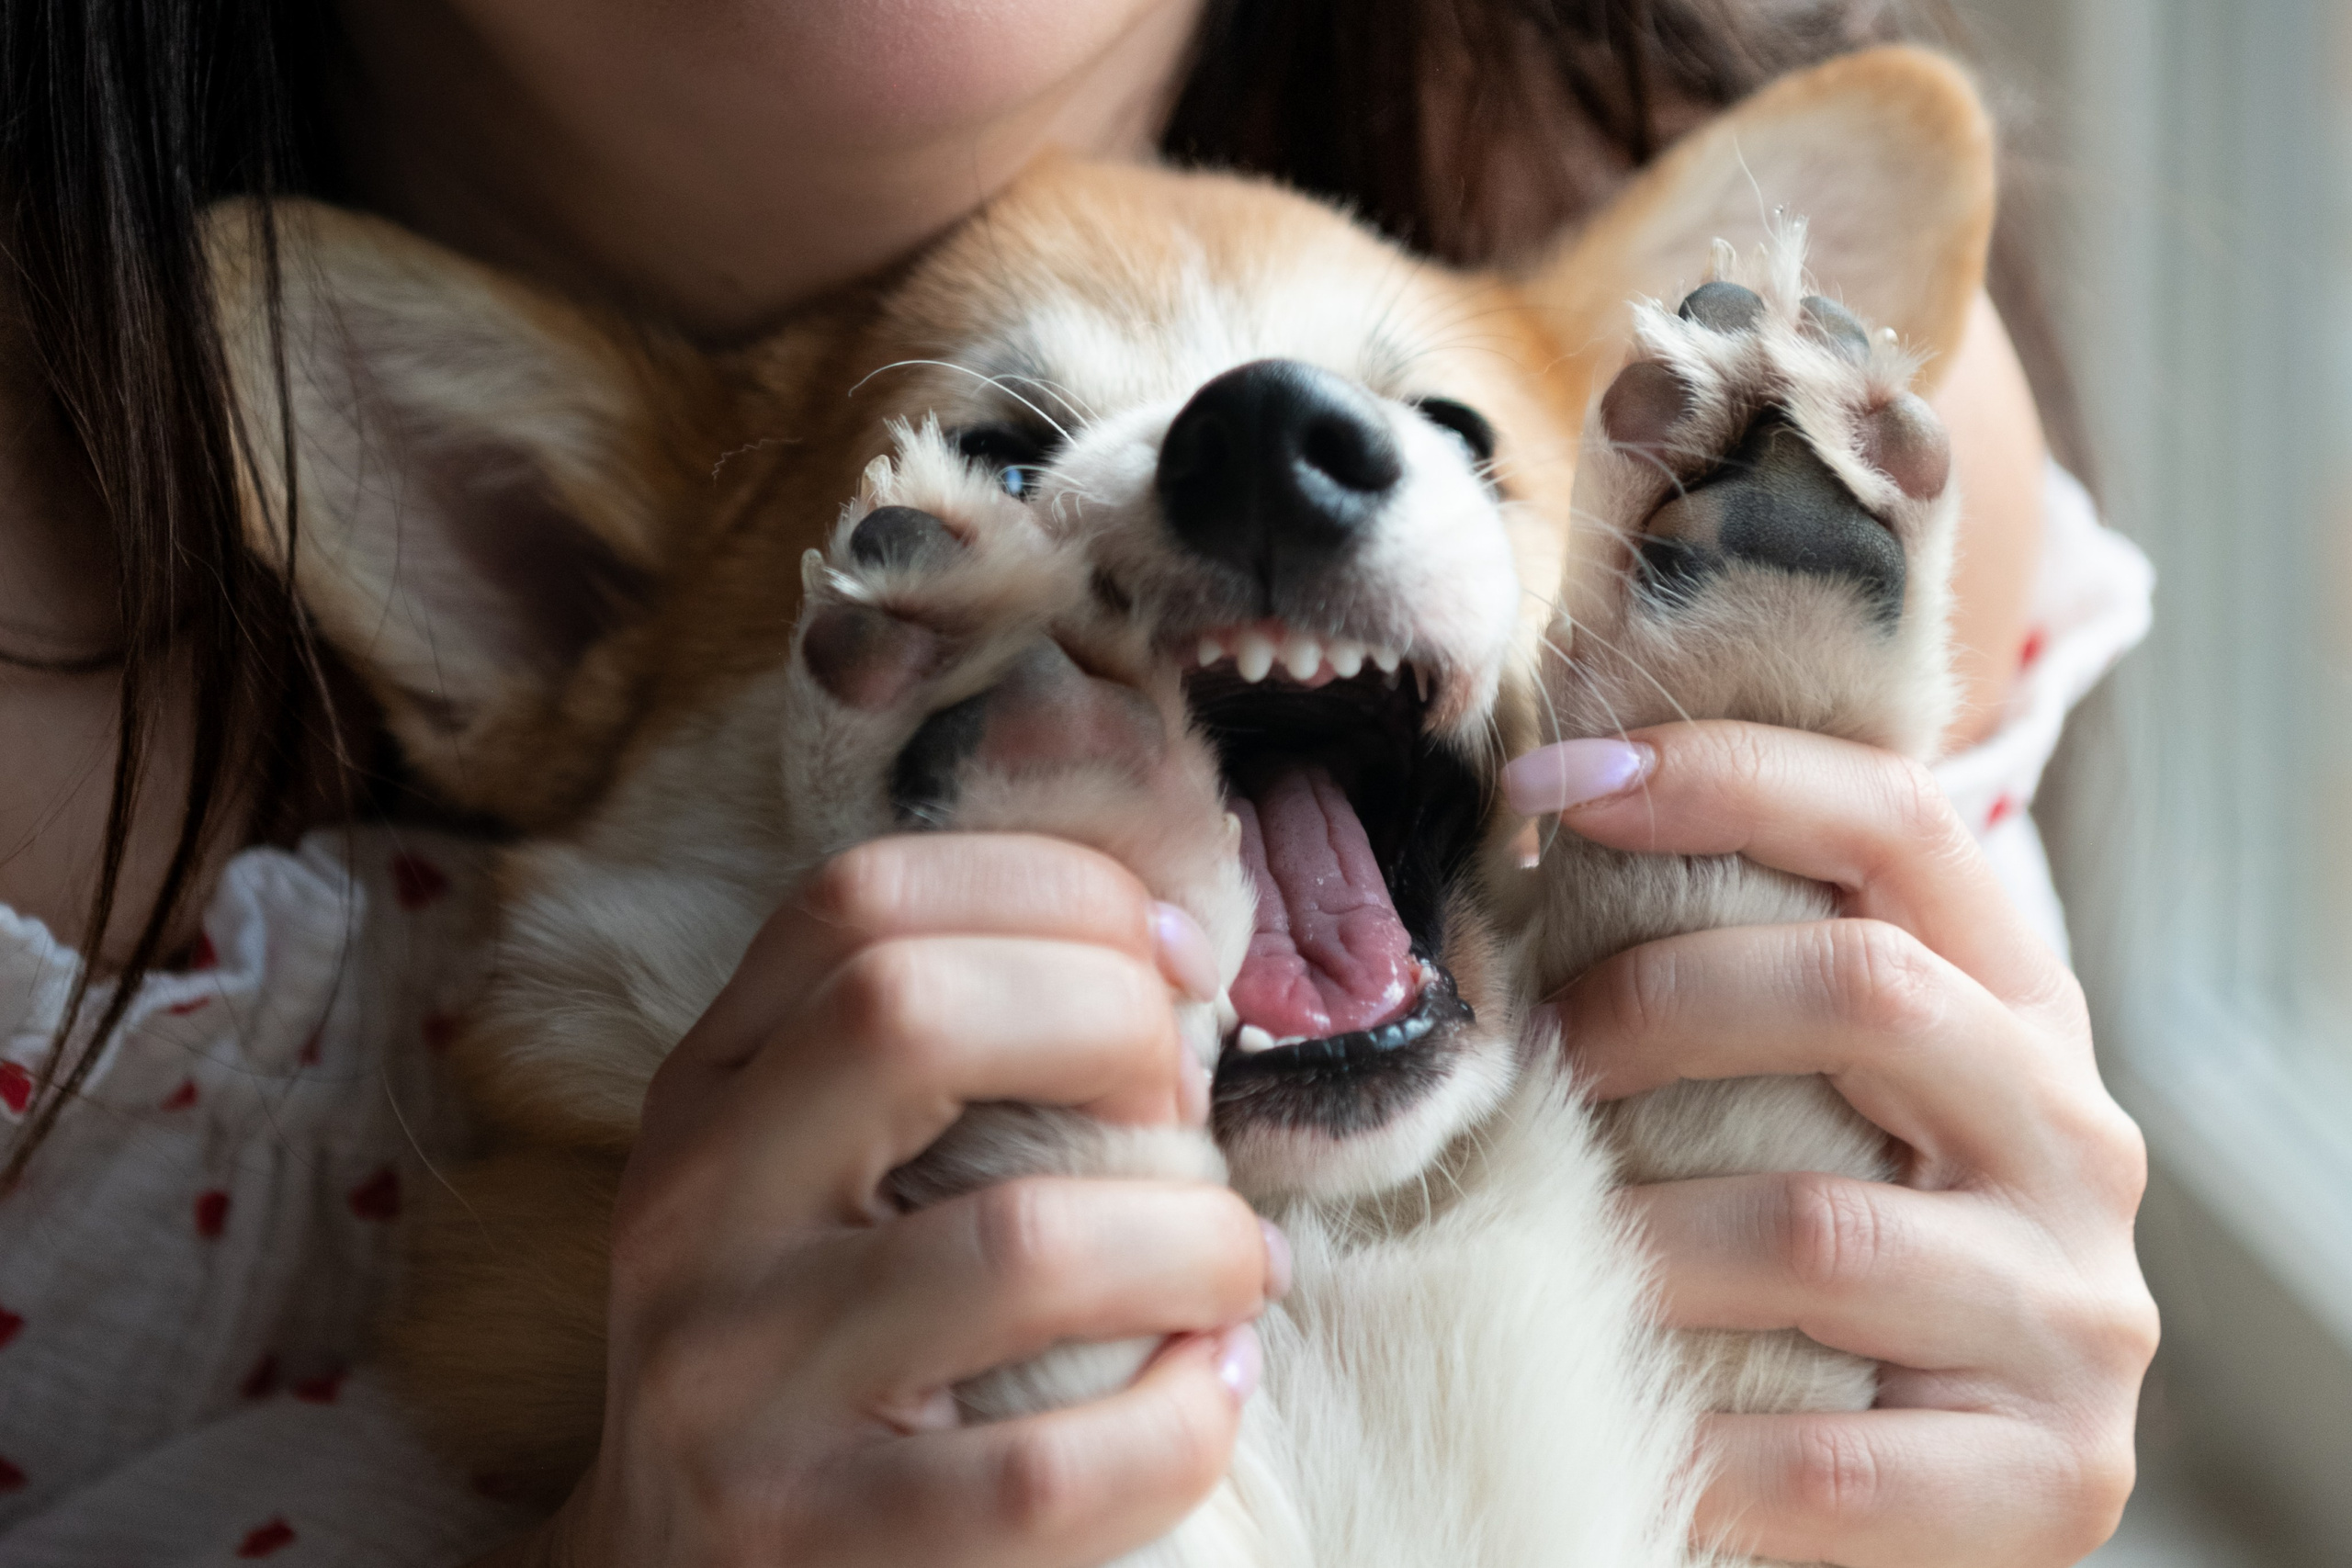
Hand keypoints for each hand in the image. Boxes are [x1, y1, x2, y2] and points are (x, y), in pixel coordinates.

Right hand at [513, 834, 1280, 1567]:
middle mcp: (696, 1210)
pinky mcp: (818, 1536)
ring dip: (1195, 1238)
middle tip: (1187, 1103)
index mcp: (705, 1090)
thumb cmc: (805, 1340)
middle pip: (908, 1013)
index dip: (1051, 889)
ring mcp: (742, 1383)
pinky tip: (1208, 1385)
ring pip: (1024, 1244)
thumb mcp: (799, 1169)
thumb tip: (1165, 973)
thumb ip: (922, 1059)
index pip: (859, 900)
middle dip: (1111, 1024)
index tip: (1169, 953)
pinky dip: (1183, 1418)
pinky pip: (1053, 1467)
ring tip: (1235, 1267)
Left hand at [1508, 722, 2157, 1567]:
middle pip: (1863, 989)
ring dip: (1633, 1238)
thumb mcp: (1808, 1104)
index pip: (1898, 823)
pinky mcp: (2050, 1478)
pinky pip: (1827, 1455)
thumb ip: (1733, 994)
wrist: (1944, 1505)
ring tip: (1535, 1251)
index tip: (1549, 778)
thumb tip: (1525, 839)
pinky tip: (1608, 1423)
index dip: (1725, 774)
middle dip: (1655, 1001)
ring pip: (1817, 1227)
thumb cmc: (1819, 1267)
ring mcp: (2075, 1312)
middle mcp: (2073, 1139)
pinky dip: (1686, 1437)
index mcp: (2015, 1014)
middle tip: (1532, 1055)